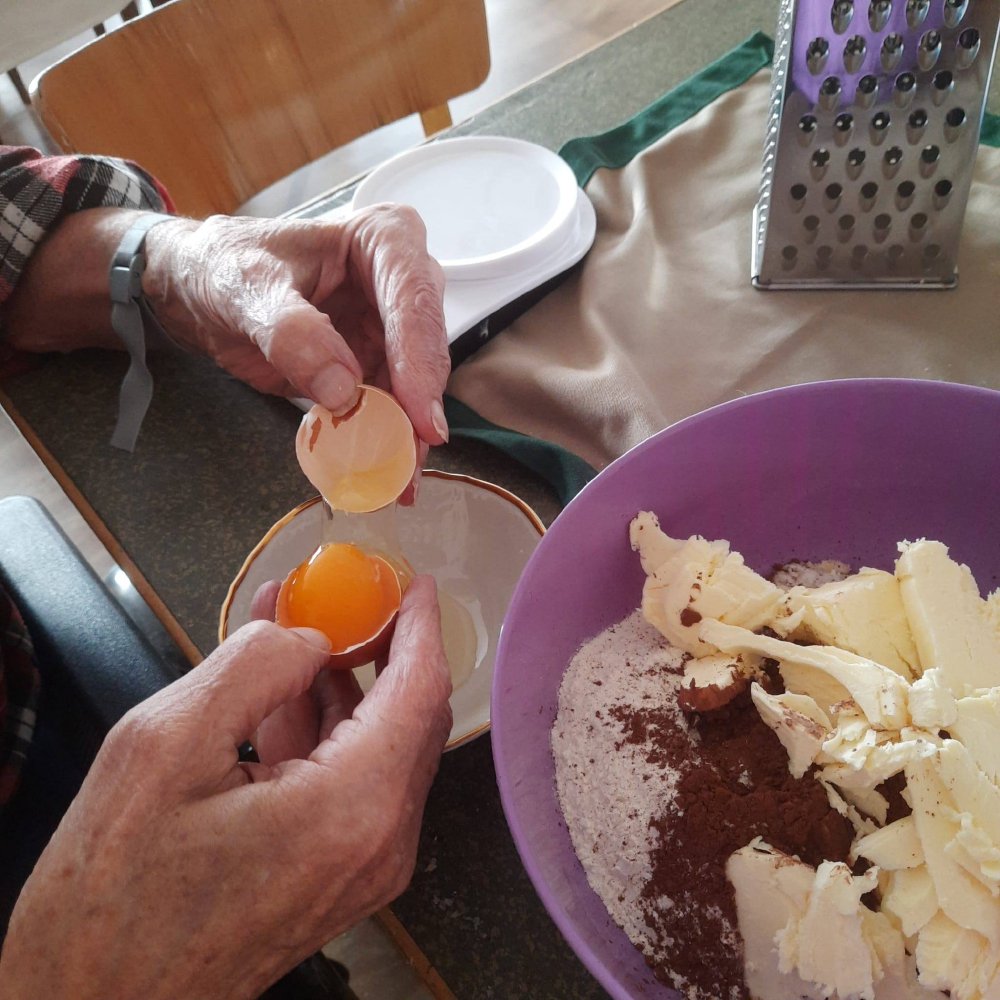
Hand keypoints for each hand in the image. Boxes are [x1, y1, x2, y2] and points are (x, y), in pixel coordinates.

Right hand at [0, 577, 451, 999]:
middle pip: (409, 717)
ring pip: (378, 747)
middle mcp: (378, 842)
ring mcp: (362, 866)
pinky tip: (280, 693)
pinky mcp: (337, 877)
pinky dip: (324, 731)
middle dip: (379, 648)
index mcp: (351, 808)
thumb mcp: (164, 746)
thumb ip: (252, 667)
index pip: (420, 691)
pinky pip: (350, 783)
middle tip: (346, 598)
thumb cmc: (113, 899)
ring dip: (342, 686)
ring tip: (295, 630)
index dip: (421, 627)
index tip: (415, 585)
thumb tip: (307, 636)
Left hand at [144, 206, 451, 461]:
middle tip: (411, 459)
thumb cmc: (223, 267)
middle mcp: (399, 280)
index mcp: (381, 240)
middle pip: (425, 347)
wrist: (199, 289)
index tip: (419, 418)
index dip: (420, 361)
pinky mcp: (376, 363)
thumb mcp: (246, 289)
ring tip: (399, 482)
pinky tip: (384, 473)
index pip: (413, 300)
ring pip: (415, 386)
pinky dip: (386, 440)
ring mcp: (391, 326)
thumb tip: (344, 390)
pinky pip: (390, 406)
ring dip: (407, 435)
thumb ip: (292, 332)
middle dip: (419, 406)